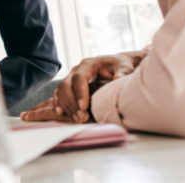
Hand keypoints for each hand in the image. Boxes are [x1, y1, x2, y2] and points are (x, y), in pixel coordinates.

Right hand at [21, 50, 145, 123]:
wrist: (116, 66)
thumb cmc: (121, 66)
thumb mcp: (124, 67)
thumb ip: (122, 72)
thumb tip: (119, 79)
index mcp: (89, 64)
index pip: (79, 77)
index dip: (80, 92)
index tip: (84, 107)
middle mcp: (77, 70)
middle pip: (66, 85)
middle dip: (72, 103)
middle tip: (82, 117)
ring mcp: (72, 78)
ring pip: (61, 91)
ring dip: (67, 106)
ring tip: (79, 120)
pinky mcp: (71, 87)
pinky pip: (60, 94)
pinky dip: (60, 104)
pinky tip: (62, 114)